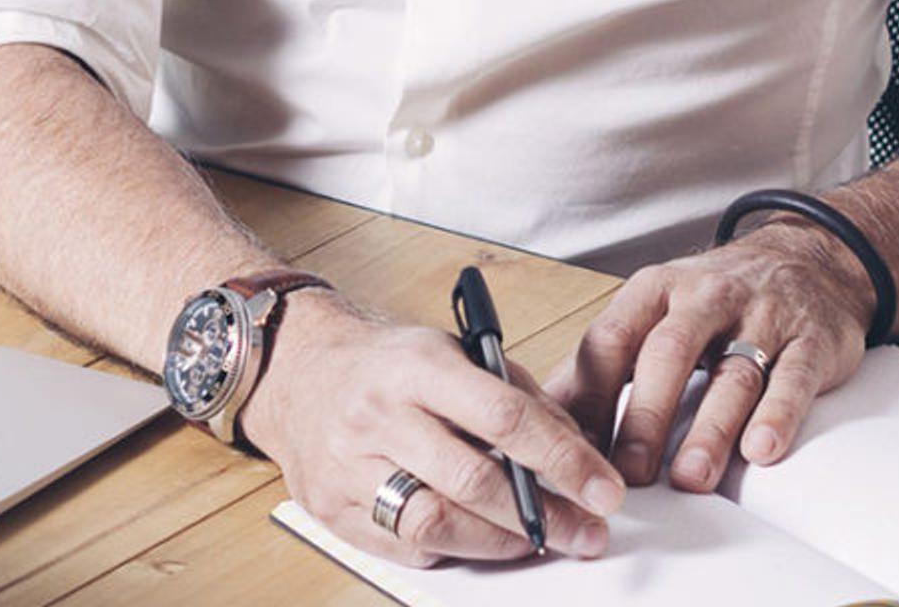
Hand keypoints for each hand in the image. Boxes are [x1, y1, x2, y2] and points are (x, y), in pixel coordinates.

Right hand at [244, 288, 626, 568]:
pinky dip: (453, 547)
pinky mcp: (331, 507)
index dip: (562, 457)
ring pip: (436, 522)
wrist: (295, 371)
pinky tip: (478, 538)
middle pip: (472, 479)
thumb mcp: (451, 351)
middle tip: (587, 532)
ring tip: (537, 540)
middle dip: (543, 515)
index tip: (603, 488)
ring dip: (501, 542)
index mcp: (415, 365)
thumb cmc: (384, 363)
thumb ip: (515, 394)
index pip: (502, 414)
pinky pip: (405, 545)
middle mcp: (377, 414)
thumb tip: (575, 450)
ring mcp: (347, 465)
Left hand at [542, 222, 875, 493]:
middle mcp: (705, 297)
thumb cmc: (716, 298)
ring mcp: (763, 317)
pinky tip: (762, 449)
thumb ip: (606, 359)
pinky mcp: (812, 341)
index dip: (588, 394)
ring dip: (710, 429)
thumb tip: (550, 413)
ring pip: (732, 375)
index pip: (611, 339)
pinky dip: (778, 415)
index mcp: (655, 290)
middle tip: (629, 473)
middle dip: (645, 416)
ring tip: (690, 477)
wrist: (810, 258)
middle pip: (668, 355)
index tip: (573, 445)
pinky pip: (794, 378)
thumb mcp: (655, 310)